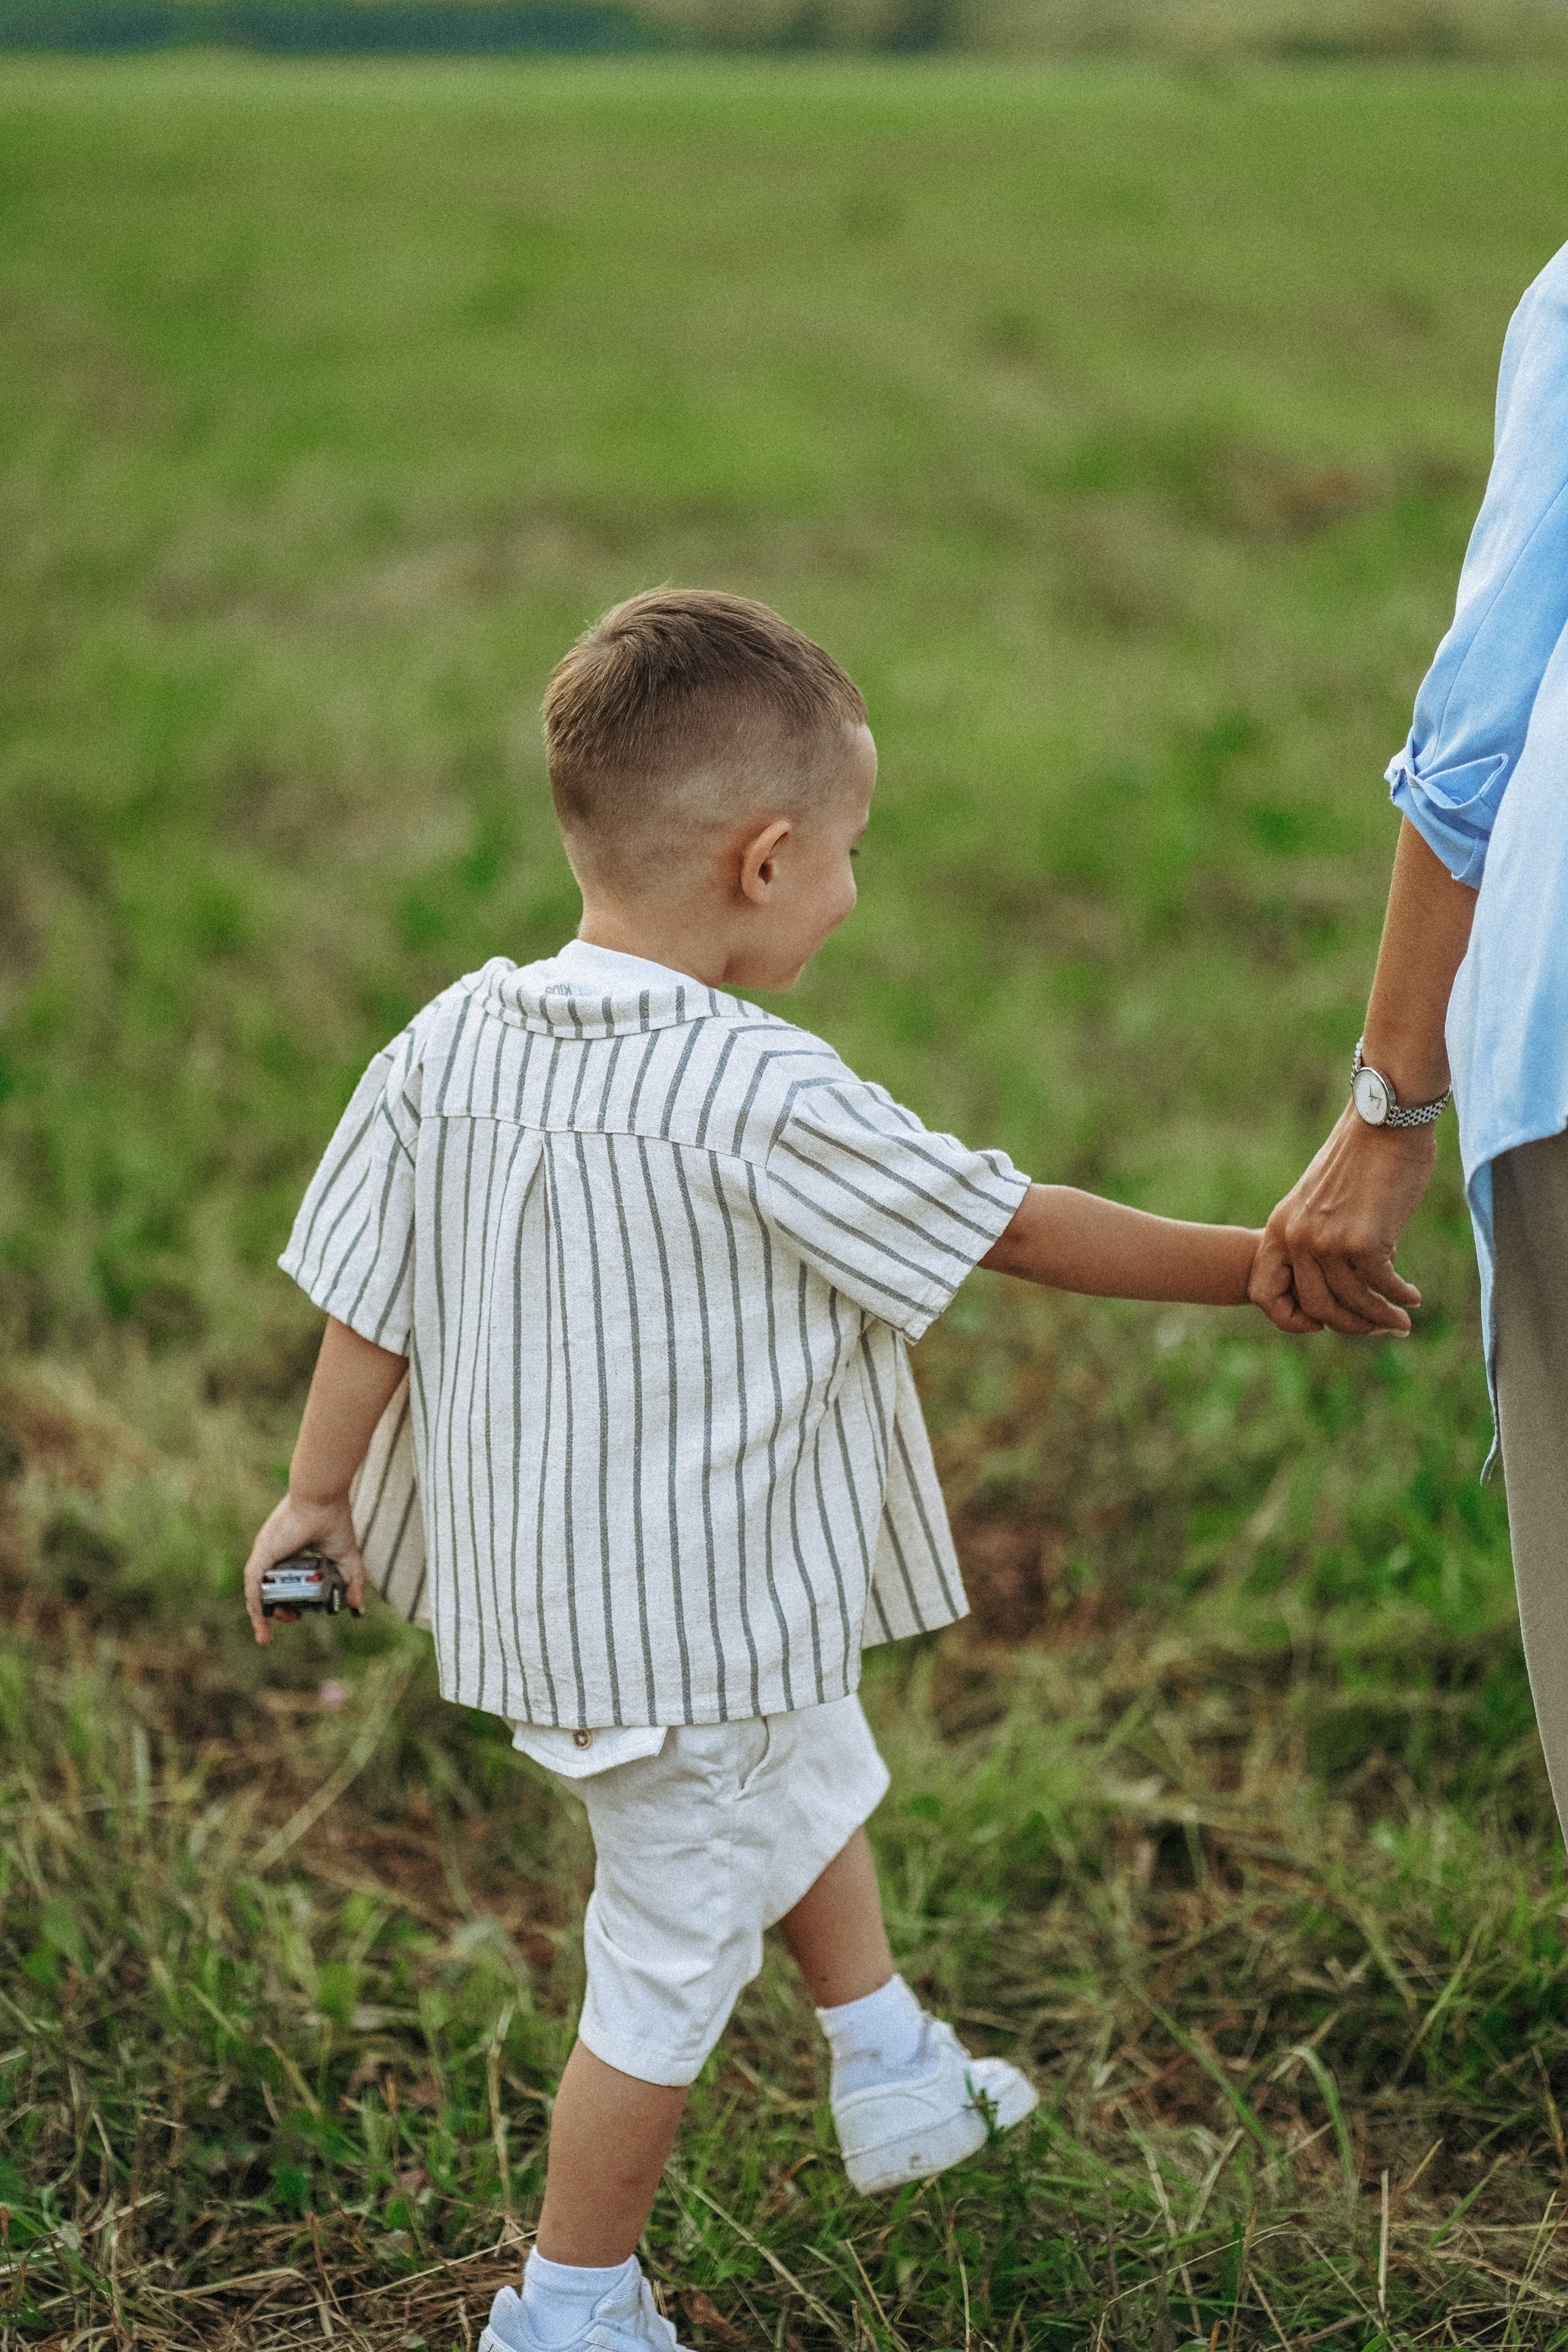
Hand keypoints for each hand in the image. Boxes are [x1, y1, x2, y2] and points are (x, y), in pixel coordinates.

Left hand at [242, 1489, 366, 1645]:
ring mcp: (266, 1555)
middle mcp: (275, 1555)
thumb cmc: (334, 1520)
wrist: (323, 1499)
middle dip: (277, 1611)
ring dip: (261, 1614)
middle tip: (291, 1619)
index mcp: (291, 1554)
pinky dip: (256, 1604)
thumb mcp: (346, 1559)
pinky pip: (253, 1585)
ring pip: (256, 1592)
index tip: (298, 1615)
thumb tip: (357, 1607)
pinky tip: (261, 1620)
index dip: (289, 1602)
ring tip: (266, 1633)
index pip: (283, 1584)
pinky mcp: (262, 1554)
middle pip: (268, 1591)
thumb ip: (352, 1582)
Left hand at [1249, 1103, 1432, 1336]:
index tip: (1321, 1324)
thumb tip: (1343, 1283)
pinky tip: (1411, 1297)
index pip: (1264, 1292)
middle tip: (1377, 1326)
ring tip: (1401, 1320)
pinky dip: (1399, 1298)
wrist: (1384, 1121)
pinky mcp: (1363, 1242)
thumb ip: (1318, 1236)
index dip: (1289, 1319)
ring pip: (1352, 1303)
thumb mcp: (1319, 1199)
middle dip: (1349, 1325)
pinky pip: (1380, 1287)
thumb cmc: (1361, 1158)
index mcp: (1279, 1226)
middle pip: (1316, 1307)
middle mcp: (1296, 1238)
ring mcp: (1327, 1242)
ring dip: (1380, 1318)